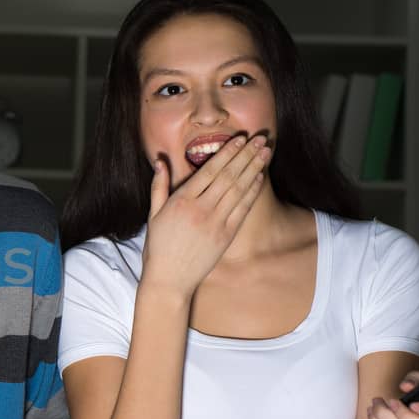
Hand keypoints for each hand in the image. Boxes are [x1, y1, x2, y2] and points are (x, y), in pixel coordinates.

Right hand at [141, 135, 271, 295]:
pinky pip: (242, 209)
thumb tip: (160, 162)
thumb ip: (159, 186)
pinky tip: (259, 177)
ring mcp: (215, 223)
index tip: (240, 139)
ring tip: (265, 152)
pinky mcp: (226, 236)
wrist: (170, 280)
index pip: (209, 170)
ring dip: (254, 168)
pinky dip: (252, 191)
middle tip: (260, 138)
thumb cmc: (159, 247)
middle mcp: (200, 209)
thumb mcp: (153, 214)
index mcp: (181, 201)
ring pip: (239, 189)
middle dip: (246, 155)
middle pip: (228, 176)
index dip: (227, 153)